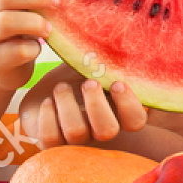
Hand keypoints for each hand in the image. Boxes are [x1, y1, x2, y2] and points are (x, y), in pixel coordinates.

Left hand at [20, 62, 149, 147]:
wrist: (46, 88)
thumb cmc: (77, 75)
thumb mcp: (94, 64)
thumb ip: (109, 60)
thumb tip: (121, 40)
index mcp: (117, 112)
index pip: (135, 121)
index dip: (128, 104)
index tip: (116, 82)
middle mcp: (99, 130)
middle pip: (107, 131)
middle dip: (96, 104)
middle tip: (88, 82)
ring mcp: (75, 140)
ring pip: (76, 133)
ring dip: (67, 104)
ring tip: (61, 87)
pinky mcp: (51, 142)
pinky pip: (51, 139)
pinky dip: (48, 117)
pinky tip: (48, 101)